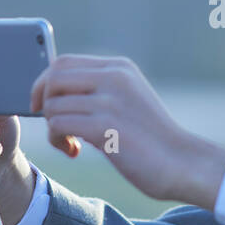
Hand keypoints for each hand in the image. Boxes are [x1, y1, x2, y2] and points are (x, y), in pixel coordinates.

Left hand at [30, 54, 224, 204]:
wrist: (182, 162)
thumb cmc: (153, 138)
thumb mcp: (129, 101)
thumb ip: (100, 91)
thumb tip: (55, 93)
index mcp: (119, 68)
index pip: (63, 62)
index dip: (45, 82)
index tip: (44, 104)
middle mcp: (114, 77)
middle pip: (53, 77)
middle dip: (42, 101)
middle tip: (53, 125)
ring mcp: (110, 101)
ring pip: (53, 104)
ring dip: (52, 127)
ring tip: (70, 143)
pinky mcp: (105, 126)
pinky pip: (59, 124)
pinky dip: (58, 140)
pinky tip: (75, 151)